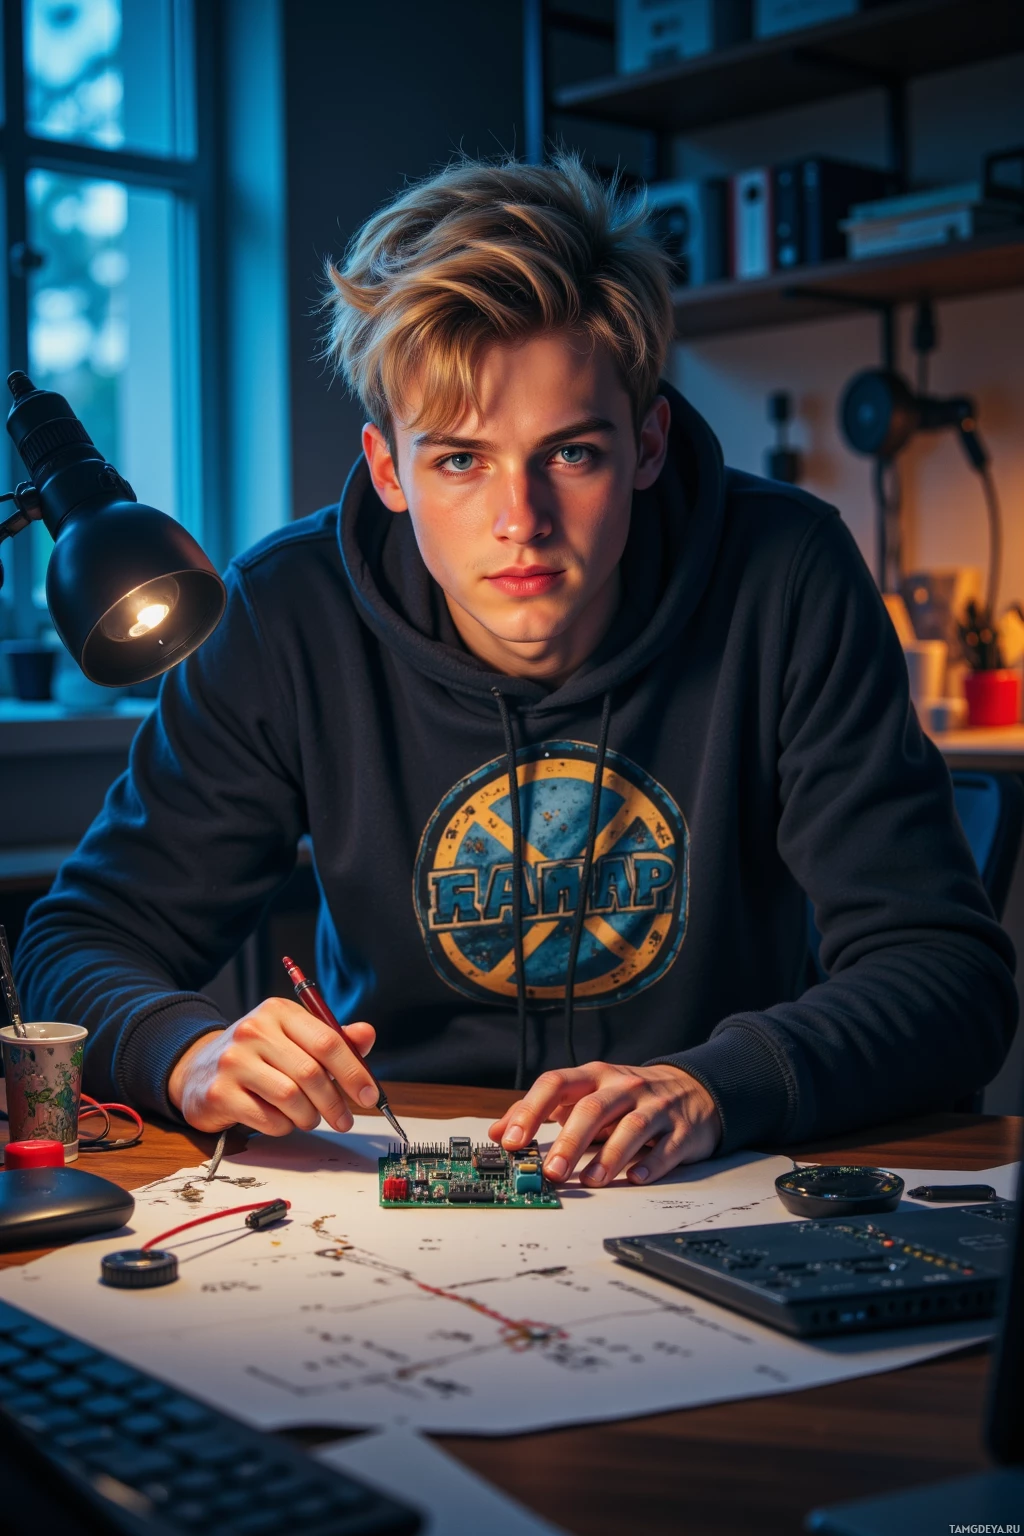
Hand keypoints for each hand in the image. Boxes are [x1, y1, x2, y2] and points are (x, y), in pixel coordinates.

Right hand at [167, 998, 376, 1136]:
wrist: (198, 1070)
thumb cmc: (259, 1056)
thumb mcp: (293, 1038)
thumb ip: (332, 1039)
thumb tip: (367, 1035)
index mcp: (279, 1011)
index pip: (328, 1041)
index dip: (354, 1072)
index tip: (370, 1095)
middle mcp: (254, 1030)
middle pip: (311, 1073)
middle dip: (335, 1102)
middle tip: (345, 1120)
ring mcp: (233, 1061)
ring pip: (291, 1098)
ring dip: (309, 1116)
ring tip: (309, 1118)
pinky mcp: (220, 1093)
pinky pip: (268, 1119)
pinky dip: (284, 1127)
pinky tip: (281, 1120)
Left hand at [488, 1061, 721, 1186]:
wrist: (693, 1090)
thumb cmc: (630, 1097)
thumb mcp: (588, 1093)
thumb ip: (544, 1110)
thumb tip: (497, 1131)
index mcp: (595, 1076)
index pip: (556, 1084)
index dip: (531, 1111)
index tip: (510, 1140)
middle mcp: (624, 1087)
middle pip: (592, 1108)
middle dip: (569, 1142)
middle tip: (551, 1172)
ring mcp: (655, 1107)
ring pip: (631, 1127)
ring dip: (608, 1156)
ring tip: (590, 1180)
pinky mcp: (682, 1130)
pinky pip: (666, 1148)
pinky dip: (650, 1164)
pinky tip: (635, 1178)